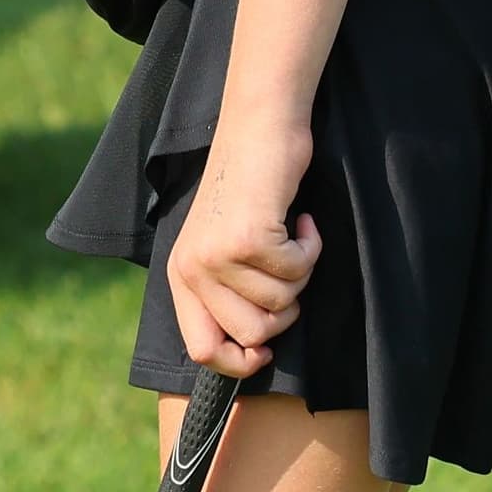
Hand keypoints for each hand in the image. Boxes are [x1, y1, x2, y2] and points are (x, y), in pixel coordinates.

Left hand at [165, 114, 321, 377]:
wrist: (258, 128)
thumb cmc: (249, 190)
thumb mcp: (223, 247)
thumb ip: (226, 295)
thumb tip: (253, 352)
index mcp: (181, 275)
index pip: (201, 350)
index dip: (240, 362)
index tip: (267, 349)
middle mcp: (193, 268)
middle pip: (253, 334)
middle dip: (284, 310)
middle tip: (285, 268)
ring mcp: (218, 253)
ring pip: (281, 305)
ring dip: (300, 272)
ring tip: (289, 236)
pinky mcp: (249, 237)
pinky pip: (298, 270)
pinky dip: (310, 247)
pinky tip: (299, 219)